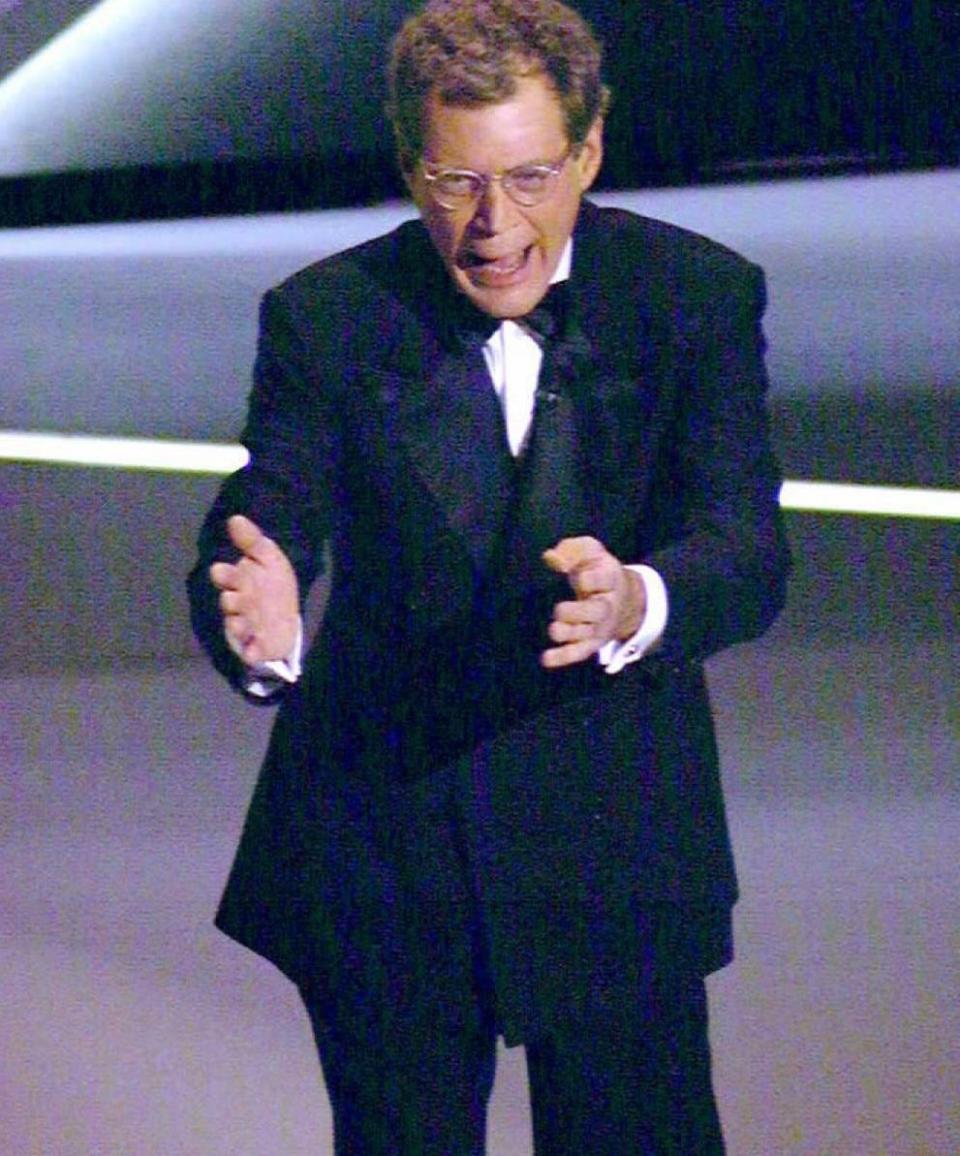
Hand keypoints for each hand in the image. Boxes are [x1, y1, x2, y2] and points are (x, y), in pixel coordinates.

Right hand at [209, 515, 298, 664]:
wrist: (289, 618)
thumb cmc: (274, 586)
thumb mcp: (269, 558)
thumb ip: (252, 541)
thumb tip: (234, 518)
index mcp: (239, 581)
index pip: (226, 576)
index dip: (224, 575)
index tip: (220, 571)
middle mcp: (238, 603)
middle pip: (229, 601)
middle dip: (232, 600)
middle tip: (234, 599)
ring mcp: (244, 625)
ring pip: (236, 624)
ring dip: (238, 624)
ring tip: (243, 625)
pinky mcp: (254, 646)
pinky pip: (250, 650)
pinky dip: (250, 652)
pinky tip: (253, 653)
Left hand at [540, 536, 645, 668]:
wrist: (622, 599)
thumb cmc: (597, 570)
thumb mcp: (590, 552)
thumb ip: (572, 550)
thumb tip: (551, 557)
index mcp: (610, 579)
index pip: (604, 580)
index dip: (593, 580)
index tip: (581, 578)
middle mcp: (608, 605)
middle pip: (598, 611)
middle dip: (579, 612)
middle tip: (560, 609)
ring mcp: (600, 626)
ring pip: (587, 634)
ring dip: (570, 634)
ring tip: (554, 630)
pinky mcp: (591, 643)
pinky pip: (579, 652)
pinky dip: (563, 657)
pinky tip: (546, 659)